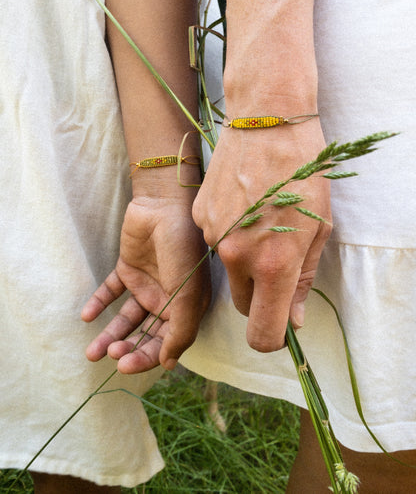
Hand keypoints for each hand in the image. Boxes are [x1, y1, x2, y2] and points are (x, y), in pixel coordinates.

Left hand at [82, 195, 209, 371]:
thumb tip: (169, 364)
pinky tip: (87, 316)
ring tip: (91, 352)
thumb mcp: (189, 293)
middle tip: (110, 356)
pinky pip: (111, 292)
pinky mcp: (127, 269)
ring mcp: (146, 284)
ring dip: (110, 335)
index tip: (126, 365)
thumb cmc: (183, 249)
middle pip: (145, 334)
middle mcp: (167, 299)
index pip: (166, 342)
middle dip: (128, 349)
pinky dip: (99, 304)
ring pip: (125, 318)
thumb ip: (182, 330)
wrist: (163, 205)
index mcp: (187, 307)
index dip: (147, 357)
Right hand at [192, 123, 331, 351]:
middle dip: (260, 294)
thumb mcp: (319, 228)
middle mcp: (236, 256)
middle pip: (243, 303)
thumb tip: (291, 320)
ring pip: (229, 270)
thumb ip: (301, 281)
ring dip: (244, 259)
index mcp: (273, 264)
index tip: (279, 327)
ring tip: (261, 219)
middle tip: (277, 260)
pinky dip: (230, 234)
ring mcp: (213, 236)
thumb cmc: (303, 171)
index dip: (272, 339)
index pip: (262, 332)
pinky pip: (216, 242)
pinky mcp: (200, 217)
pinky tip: (243, 204)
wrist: (265, 121)